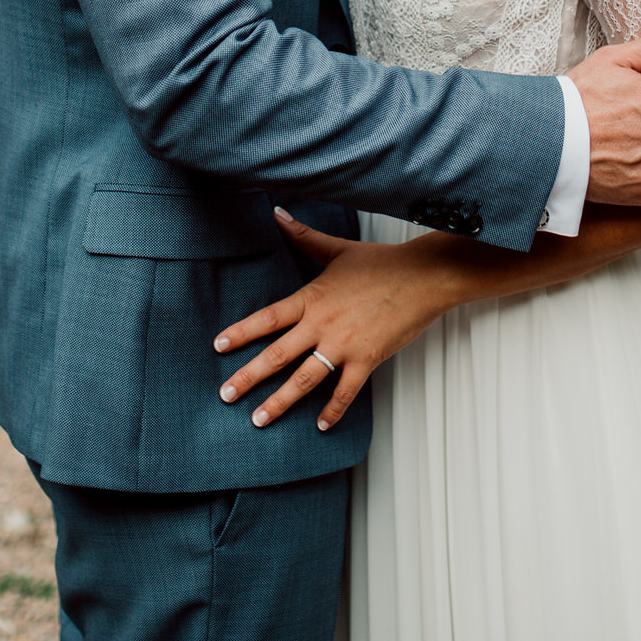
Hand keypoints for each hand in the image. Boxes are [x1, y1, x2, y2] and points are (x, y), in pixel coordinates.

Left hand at [211, 211, 454, 433]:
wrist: (423, 276)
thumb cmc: (382, 262)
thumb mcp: (337, 248)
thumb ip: (303, 235)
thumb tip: (276, 213)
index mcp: (311, 298)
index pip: (267, 318)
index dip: (241, 333)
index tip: (217, 348)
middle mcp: (322, 324)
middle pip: (277, 355)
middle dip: (248, 377)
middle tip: (225, 395)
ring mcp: (344, 344)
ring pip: (304, 379)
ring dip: (279, 402)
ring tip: (258, 419)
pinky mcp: (367, 359)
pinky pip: (345, 392)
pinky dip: (333, 411)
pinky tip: (320, 427)